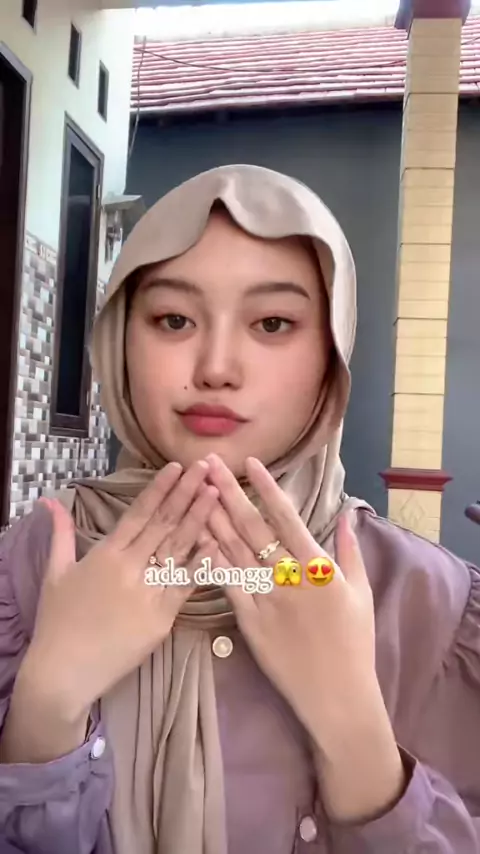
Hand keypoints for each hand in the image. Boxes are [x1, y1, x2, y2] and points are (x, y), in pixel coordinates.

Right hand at [3, 461, 217, 762]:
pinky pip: (185, 587)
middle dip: (186, 493)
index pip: (138, 513)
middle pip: (164, 524)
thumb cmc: (58, 621)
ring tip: (217, 494)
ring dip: (200, 519)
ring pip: (179, 549)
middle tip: (206, 468)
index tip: (177, 466)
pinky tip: (217, 543)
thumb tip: (50, 499)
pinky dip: (202, 565)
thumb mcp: (55, 572)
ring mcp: (148, 593)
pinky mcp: (161, 618)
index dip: (160, 488)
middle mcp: (129, 568)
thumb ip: (60, 533)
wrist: (63, 672)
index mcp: (106, 554)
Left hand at [206, 454, 405, 821]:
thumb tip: (346, 512)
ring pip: (234, 551)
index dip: (267, 487)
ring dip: (213, 519)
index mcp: (318, 567)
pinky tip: (197, 540)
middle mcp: (289, 577)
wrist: (337, 694)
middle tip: (210, 465)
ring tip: (196, 492)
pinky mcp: (249, 622)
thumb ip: (350, 549)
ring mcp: (266, 599)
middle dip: (229, 492)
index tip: (250, 462)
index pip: (287, 517)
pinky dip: (212, 560)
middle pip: (253, 527)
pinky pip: (227, 585)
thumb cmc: (353, 642)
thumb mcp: (361, 592)